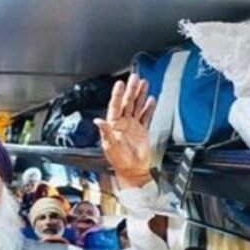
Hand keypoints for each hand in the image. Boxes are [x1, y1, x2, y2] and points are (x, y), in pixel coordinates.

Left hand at [94, 73, 156, 188]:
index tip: (120, 84)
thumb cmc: (119, 161)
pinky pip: (145, 116)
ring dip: (140, 95)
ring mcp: (133, 126)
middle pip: (127, 103)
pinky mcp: (142, 130)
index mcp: (113, 126)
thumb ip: (105, 133)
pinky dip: (149, 108)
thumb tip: (98, 121)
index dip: (118, 95)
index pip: (115, 106)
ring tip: (144, 83)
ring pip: (137, 106)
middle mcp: (122, 124)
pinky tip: (151, 100)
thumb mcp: (110, 147)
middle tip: (134, 77)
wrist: (133, 171)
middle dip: (131, 90)